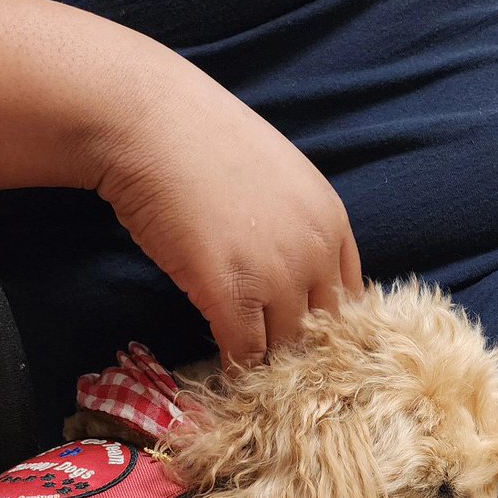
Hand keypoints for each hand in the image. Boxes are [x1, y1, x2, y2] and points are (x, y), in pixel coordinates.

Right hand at [91, 63, 362, 368]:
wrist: (145, 120)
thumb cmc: (200, 139)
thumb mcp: (278, 176)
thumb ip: (298, 224)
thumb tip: (294, 267)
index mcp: (332, 222)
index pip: (352, 297)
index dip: (329, 324)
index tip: (308, 340)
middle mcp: (315, 252)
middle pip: (325, 329)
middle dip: (304, 350)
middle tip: (281, 369)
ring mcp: (276, 277)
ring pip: (287, 347)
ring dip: (270, 363)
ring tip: (255, 378)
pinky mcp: (231, 296)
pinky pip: (246, 352)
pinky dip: (237, 368)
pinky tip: (225, 372)